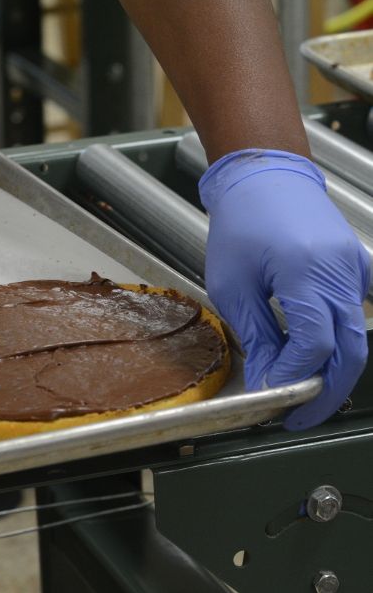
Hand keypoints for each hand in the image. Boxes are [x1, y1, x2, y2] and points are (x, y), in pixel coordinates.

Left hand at [200, 150, 369, 429]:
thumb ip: (256, 333)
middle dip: (326, 390)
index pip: (313, 345)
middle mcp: (341, 272)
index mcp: (306, 272)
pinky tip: (324, 356)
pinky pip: (362, 310)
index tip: (271, 394)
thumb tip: (266, 379)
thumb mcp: (232, 283)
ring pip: (359, 334)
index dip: (294, 377)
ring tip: (305, 391)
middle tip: (299, 415)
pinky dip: (347, 338)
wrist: (264, 177)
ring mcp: (356, 268)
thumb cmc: (241, 222)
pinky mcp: (358, 265)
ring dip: (337, 367)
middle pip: (350, 348)